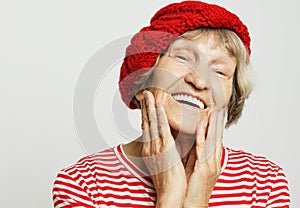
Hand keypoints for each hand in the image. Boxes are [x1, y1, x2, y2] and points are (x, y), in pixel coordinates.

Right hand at [141, 90, 185, 207]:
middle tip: (144, 94)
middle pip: (146, 123)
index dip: (146, 115)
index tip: (146, 104)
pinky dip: (159, 115)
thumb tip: (168, 142)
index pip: (147, 128)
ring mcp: (156, 146)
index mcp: (151, 149)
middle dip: (145, 107)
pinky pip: (161, 128)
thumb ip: (164, 150)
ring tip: (148, 94)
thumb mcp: (163, 162)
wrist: (170, 193)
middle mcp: (150, 146)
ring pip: (152, 123)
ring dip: (150, 107)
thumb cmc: (168, 180)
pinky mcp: (164, 148)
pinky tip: (158, 106)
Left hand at [183, 109, 224, 207]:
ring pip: (213, 139)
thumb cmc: (191, 187)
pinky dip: (204, 135)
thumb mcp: (194, 165)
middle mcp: (213, 160)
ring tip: (215, 108)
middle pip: (217, 135)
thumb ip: (194, 151)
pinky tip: (204, 125)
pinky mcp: (204, 168)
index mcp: (211, 159)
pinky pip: (204, 148)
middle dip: (219, 119)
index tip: (216, 109)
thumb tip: (192, 138)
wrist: (190, 204)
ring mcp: (211, 164)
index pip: (215, 136)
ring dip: (214, 123)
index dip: (216, 123)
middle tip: (220, 103)